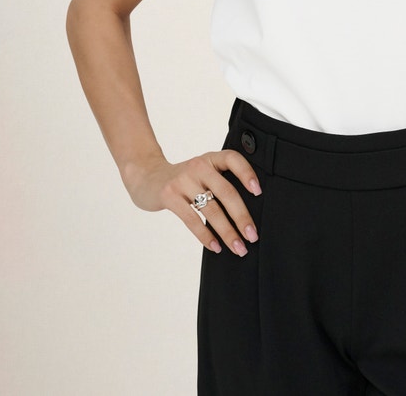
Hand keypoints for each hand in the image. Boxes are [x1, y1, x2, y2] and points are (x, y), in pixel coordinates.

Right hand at [121, 150, 261, 256]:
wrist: (146, 177)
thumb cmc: (182, 179)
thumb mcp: (201, 172)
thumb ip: (219, 182)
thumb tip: (246, 212)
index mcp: (209, 158)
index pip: (232, 159)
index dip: (247, 173)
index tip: (259, 192)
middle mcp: (198, 166)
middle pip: (226, 192)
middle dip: (242, 216)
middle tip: (252, 235)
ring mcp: (183, 181)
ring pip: (211, 210)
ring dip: (227, 232)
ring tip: (238, 247)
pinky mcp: (169, 196)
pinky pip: (192, 219)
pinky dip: (206, 235)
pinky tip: (215, 246)